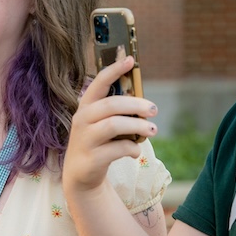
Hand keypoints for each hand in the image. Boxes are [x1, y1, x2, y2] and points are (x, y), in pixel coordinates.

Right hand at [64, 56, 157, 195]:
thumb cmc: (98, 142)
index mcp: (86, 106)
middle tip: (154, 109)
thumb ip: (117, 112)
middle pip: (111, 105)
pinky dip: (132, 149)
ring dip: (137, 127)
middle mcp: (82, 120)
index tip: (131, 60)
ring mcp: (84, 139)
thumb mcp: (102, 123)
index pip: (99, 83)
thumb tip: (145, 104)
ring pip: (114, 125)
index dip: (114, 70)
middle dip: (136, 105)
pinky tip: (135, 152)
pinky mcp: (91, 158)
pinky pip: (117, 149)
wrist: (81, 175)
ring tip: (153, 130)